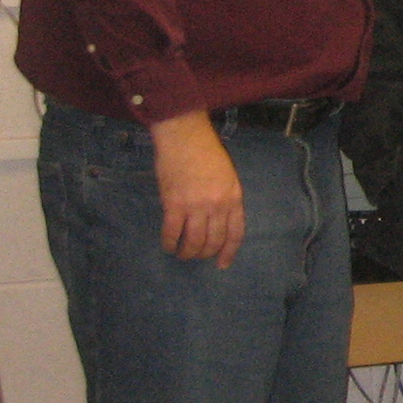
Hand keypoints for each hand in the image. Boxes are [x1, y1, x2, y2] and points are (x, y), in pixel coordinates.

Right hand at [151, 112, 244, 267]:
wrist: (186, 138)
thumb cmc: (206, 154)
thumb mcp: (227, 177)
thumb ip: (225, 200)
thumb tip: (216, 223)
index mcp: (234, 198)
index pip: (235, 233)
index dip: (228, 252)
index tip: (222, 264)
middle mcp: (218, 206)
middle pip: (214, 241)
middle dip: (204, 254)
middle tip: (196, 255)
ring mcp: (196, 206)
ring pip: (193, 242)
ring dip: (187, 252)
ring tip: (182, 253)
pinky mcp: (174, 205)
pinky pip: (172, 233)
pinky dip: (169, 243)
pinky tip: (167, 245)